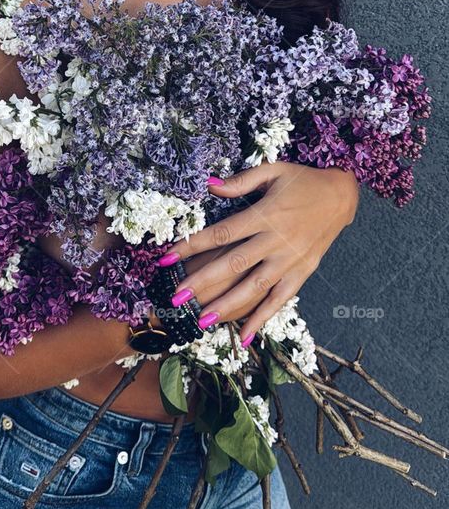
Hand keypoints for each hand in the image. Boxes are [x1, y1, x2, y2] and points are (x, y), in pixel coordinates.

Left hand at [164, 162, 359, 342]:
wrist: (342, 195)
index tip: (167, 257)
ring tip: (201, 321)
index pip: (221, 232)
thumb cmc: (302, 180)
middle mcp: (276, 240)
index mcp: (265, 214)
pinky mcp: (302, 272)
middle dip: (203, 282)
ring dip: (228, 306)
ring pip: (255, 287)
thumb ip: (240, 182)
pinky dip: (262, 318)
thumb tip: (208, 184)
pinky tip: (244, 337)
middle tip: (176, 298)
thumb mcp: (272, 171)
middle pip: (233, 264)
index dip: (192, 245)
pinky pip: (280, 299)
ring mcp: (290, 259)